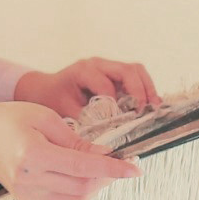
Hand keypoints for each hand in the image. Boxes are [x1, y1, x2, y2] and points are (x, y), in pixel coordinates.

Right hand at [0, 97, 138, 199]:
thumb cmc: (9, 119)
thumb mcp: (44, 117)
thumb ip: (74, 139)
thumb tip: (103, 154)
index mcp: (33, 156)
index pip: (83, 167)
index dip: (112, 169)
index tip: (134, 169)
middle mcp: (29, 180)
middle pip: (83, 187)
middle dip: (107, 177)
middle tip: (122, 162)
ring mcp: (27, 194)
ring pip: (76, 199)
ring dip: (96, 186)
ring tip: (104, 168)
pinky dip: (80, 189)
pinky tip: (84, 173)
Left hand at [15, 57, 161, 119]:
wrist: (45, 89)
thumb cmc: (53, 99)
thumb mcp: (64, 112)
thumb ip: (84, 121)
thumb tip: (107, 135)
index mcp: (83, 71)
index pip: (106, 85)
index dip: (116, 103)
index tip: (121, 121)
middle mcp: (98, 64)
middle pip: (128, 70)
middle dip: (140, 91)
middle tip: (145, 112)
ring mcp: (109, 67)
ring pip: (136, 71)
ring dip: (147, 89)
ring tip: (153, 108)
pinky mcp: (115, 74)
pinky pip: (136, 77)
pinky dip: (144, 90)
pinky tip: (149, 106)